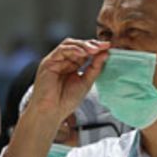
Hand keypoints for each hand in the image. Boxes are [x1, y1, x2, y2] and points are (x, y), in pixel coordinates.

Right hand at [2, 39, 109, 156]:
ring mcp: (55, 61)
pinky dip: (73, 49)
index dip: (97, 48)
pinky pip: (61, 50)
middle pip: (78, 45)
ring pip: (69, 44)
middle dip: (91, 44)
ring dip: (83, 45)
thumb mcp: (86, 82)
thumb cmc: (66, 101)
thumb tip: (105, 53)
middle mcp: (63, 61)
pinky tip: (83, 53)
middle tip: (103, 46)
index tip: (108, 47)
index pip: (85, 52)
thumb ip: (95, 68)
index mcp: (72, 66)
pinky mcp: (48, 62)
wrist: (51, 112)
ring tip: (94, 49)